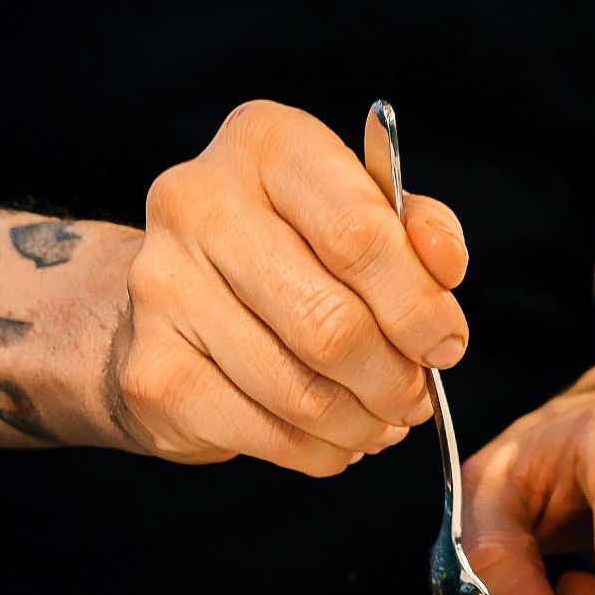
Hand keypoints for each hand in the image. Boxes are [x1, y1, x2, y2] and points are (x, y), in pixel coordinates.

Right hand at [106, 100, 468, 475]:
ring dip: (360, 422)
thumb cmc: (286, 248)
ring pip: (300, 389)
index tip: (445, 345)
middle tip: (414, 398)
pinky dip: (315, 451)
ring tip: (379, 422)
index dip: (418, 305)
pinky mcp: (150, 369)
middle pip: (330, 321)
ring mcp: (162, 287)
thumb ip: (415, 229)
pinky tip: (332, 440)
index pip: (359, 233)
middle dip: (393, 377)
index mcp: (265, 143)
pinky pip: (260, 432)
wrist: (171, 300)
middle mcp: (198, 203)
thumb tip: (444, 266)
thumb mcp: (358, 212)